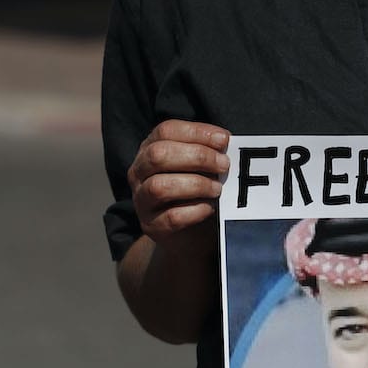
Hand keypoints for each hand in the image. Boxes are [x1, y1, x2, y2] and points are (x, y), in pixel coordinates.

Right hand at [127, 119, 229, 251]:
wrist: (191, 237)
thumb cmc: (199, 193)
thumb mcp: (202, 168)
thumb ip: (209, 153)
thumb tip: (227, 141)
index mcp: (150, 149)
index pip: (166, 131)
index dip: (196, 132)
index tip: (224, 140)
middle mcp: (140, 172)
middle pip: (159, 155)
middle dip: (197, 157)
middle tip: (224, 165)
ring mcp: (142, 200)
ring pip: (160, 186)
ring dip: (195, 185)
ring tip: (218, 189)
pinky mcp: (152, 226)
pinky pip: (170, 217)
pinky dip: (194, 211)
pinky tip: (209, 209)